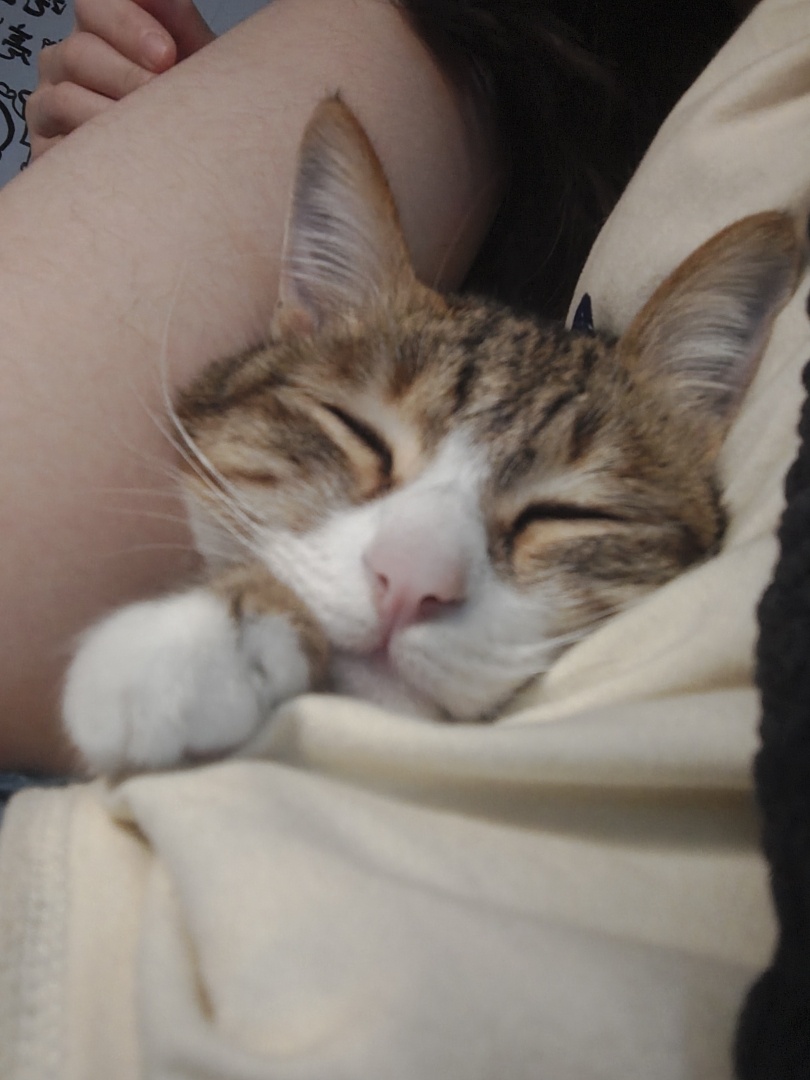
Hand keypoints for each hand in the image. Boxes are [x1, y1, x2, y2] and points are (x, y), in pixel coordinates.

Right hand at [27, 0, 214, 160]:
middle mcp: (63, 63)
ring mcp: (48, 106)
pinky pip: (62, 148)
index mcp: (95, 31)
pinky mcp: (46, 151)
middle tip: (163, 97)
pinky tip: (129, 158)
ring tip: (150, 133)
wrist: (184, 162)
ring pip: (65, 99)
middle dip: (127, 76)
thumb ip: (176, 19)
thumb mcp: (191, 59)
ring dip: (113, 117)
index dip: (127, 25)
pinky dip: (97, 151)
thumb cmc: (183, 106)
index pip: (92, 6)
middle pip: (78, 53)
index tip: (166, 55)